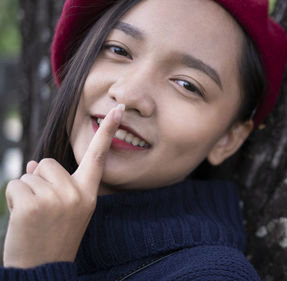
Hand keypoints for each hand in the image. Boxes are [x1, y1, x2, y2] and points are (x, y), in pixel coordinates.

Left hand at [3, 104, 124, 267]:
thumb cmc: (53, 237)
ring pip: (30, 174)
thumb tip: (33, 164)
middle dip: (39, 180)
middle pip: (48, 164)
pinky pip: (16, 184)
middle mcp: (76, 194)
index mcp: (88, 194)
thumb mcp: (66, 210)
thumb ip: (57, 184)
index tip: (118, 109)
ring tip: (33, 216)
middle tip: (43, 209)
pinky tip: (22, 217)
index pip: (98, 158)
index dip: (107, 132)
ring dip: (25, 191)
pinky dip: (13, 198)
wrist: (42, 269)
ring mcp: (56, 199)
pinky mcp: (33, 204)